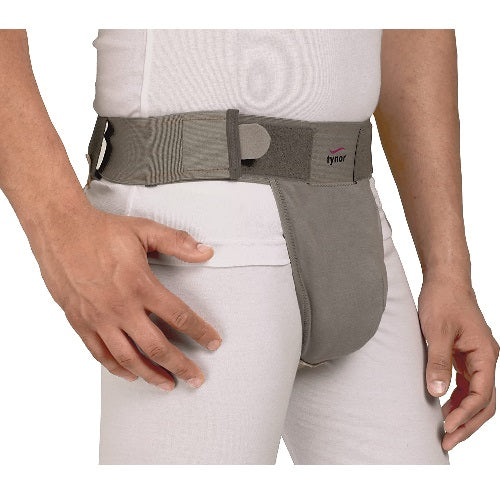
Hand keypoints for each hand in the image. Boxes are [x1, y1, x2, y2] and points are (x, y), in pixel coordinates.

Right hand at [30, 204, 221, 391]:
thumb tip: (206, 252)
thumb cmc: (101, 230)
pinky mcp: (80, 322)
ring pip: (128, 357)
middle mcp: (121, 307)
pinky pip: (100, 354)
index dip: (200, 332)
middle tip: (196, 378)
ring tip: (168, 384)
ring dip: (151, 375)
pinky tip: (131, 374)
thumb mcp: (144, 230)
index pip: (179, 316)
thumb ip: (177, 243)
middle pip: (157, 346)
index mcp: (141, 284)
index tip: (213, 342)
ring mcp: (98, 318)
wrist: (59, 230)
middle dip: (180, 365)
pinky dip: (117, 368)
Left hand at [418, 277, 498, 450]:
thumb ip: (438, 363)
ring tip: (445, 430)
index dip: (464, 415)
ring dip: (462, 413)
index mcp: (485, 355)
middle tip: (447, 442)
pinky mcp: (466, 354)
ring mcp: (477, 358)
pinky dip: (457, 397)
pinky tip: (444, 405)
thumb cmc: (443, 300)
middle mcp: (486, 359)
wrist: (445, 280)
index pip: (481, 395)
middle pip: (483, 401)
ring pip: (476, 394)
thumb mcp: (436, 332)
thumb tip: (437, 394)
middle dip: (467, 423)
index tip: (446, 428)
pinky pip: (467, 383)